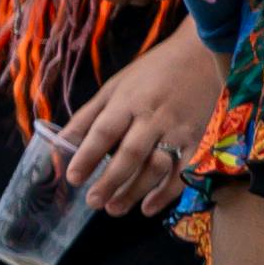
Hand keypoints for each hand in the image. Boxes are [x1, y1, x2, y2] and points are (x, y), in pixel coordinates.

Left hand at [39, 23, 222, 205]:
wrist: (202, 56)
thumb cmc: (151, 72)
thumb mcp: (114, 86)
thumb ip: (89, 115)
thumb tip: (61, 142)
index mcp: (128, 101)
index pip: (104, 131)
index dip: (88, 155)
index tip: (73, 177)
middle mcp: (154, 117)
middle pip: (131, 154)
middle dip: (110, 181)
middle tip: (93, 202)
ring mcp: (179, 130)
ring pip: (157, 167)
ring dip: (136, 191)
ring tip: (114, 209)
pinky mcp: (199, 139)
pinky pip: (183, 171)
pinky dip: (167, 193)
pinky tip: (148, 207)